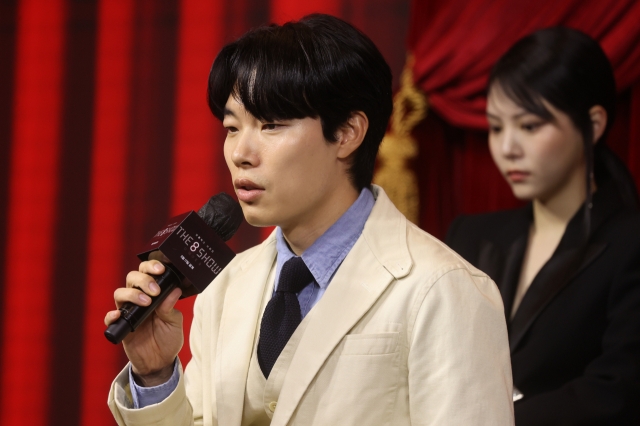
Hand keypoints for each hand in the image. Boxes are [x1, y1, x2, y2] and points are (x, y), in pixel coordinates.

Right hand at [104, 251, 182, 385]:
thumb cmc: (168, 338)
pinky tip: (119, 316)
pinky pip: (109, 317)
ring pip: (120, 293)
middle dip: (143, 280)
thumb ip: (171, 307)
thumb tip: (174, 290)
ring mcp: (128, 312)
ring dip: (131, 294)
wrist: (160, 361)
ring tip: (146, 303)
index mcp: (153, 293)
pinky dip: (111, 315)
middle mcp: (139, 299)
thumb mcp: (174, 322)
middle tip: (154, 290)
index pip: (148, 273)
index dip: (151, 267)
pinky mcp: (120, 326)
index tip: (160, 270)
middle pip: (132, 278)